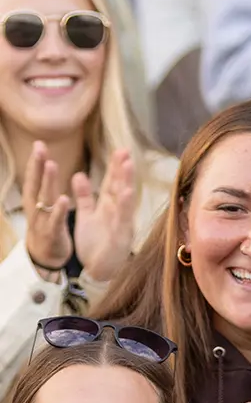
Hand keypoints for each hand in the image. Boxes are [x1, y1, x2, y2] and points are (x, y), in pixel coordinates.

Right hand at [22, 141, 70, 272]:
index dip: (35, 162)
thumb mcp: (43, 204)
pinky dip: (59, 210)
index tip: (39, 143)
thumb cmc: (46, 227)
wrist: (44, 259)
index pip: (33, 178)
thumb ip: (45, 184)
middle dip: (37, 166)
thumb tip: (46, 161)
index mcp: (34, 200)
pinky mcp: (53, 234)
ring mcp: (43, 221)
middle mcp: (35, 209)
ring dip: (48, 182)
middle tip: (40, 147)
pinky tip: (64, 199)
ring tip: (51, 165)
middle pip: (35, 184)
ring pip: (45, 200)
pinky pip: (57, 221)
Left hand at [72, 149, 135, 282]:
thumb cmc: (95, 245)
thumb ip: (84, 197)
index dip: (115, 168)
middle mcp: (117, 214)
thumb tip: (78, 175)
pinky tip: (125, 192)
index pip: (112, 183)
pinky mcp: (120, 238)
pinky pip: (122, 220)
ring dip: (127, 182)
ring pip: (125, 201)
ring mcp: (121, 225)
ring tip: (128, 164)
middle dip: (123, 170)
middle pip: (120, 188)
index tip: (118, 150)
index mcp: (108, 208)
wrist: (97, 272)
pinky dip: (124, 206)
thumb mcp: (87, 216)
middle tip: (125, 151)